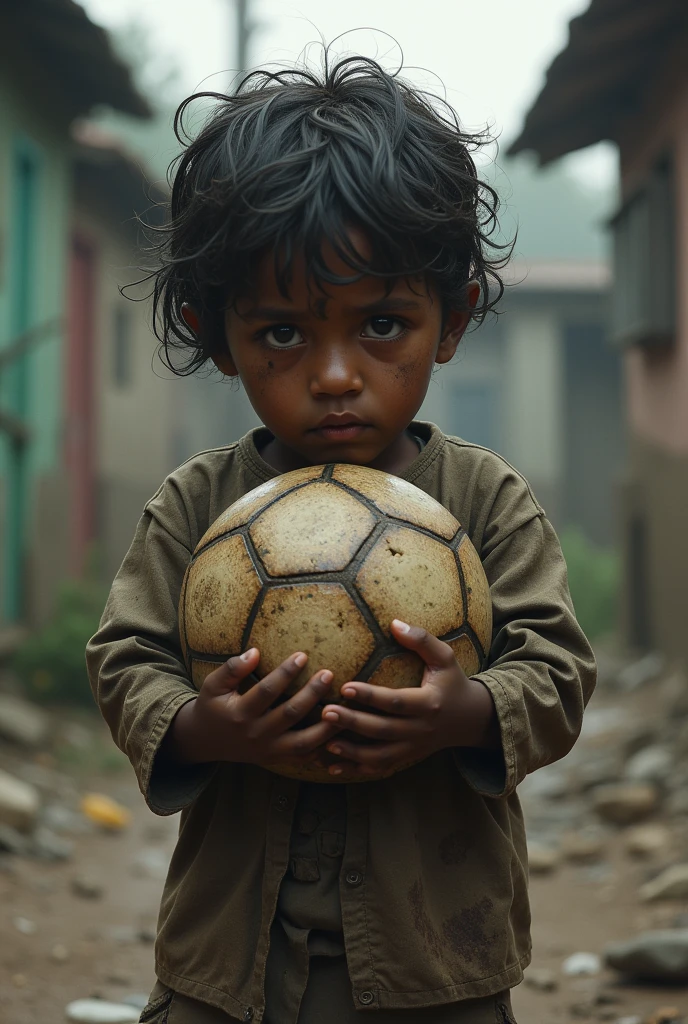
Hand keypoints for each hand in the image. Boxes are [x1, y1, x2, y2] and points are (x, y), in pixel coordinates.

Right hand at [165, 648, 341, 767]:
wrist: (205, 741)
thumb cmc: (213, 706)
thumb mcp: (213, 685)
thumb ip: (232, 668)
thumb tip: (256, 651)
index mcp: (239, 714)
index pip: (267, 691)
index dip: (285, 673)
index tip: (303, 655)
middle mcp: (255, 734)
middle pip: (289, 714)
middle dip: (311, 694)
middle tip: (328, 674)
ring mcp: (267, 750)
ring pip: (303, 741)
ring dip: (325, 726)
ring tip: (343, 707)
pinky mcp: (276, 759)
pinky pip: (303, 756)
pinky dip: (322, 746)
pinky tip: (338, 731)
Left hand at [320, 619, 498, 777]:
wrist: (471, 719)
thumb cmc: (452, 682)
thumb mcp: (445, 658)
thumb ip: (422, 640)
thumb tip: (394, 623)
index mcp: (429, 703)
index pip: (396, 701)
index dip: (371, 696)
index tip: (345, 686)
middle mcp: (421, 730)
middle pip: (383, 730)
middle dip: (353, 723)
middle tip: (325, 712)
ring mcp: (413, 748)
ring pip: (380, 756)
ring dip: (351, 752)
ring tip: (325, 741)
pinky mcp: (407, 758)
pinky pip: (380, 769)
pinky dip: (356, 770)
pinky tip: (332, 767)